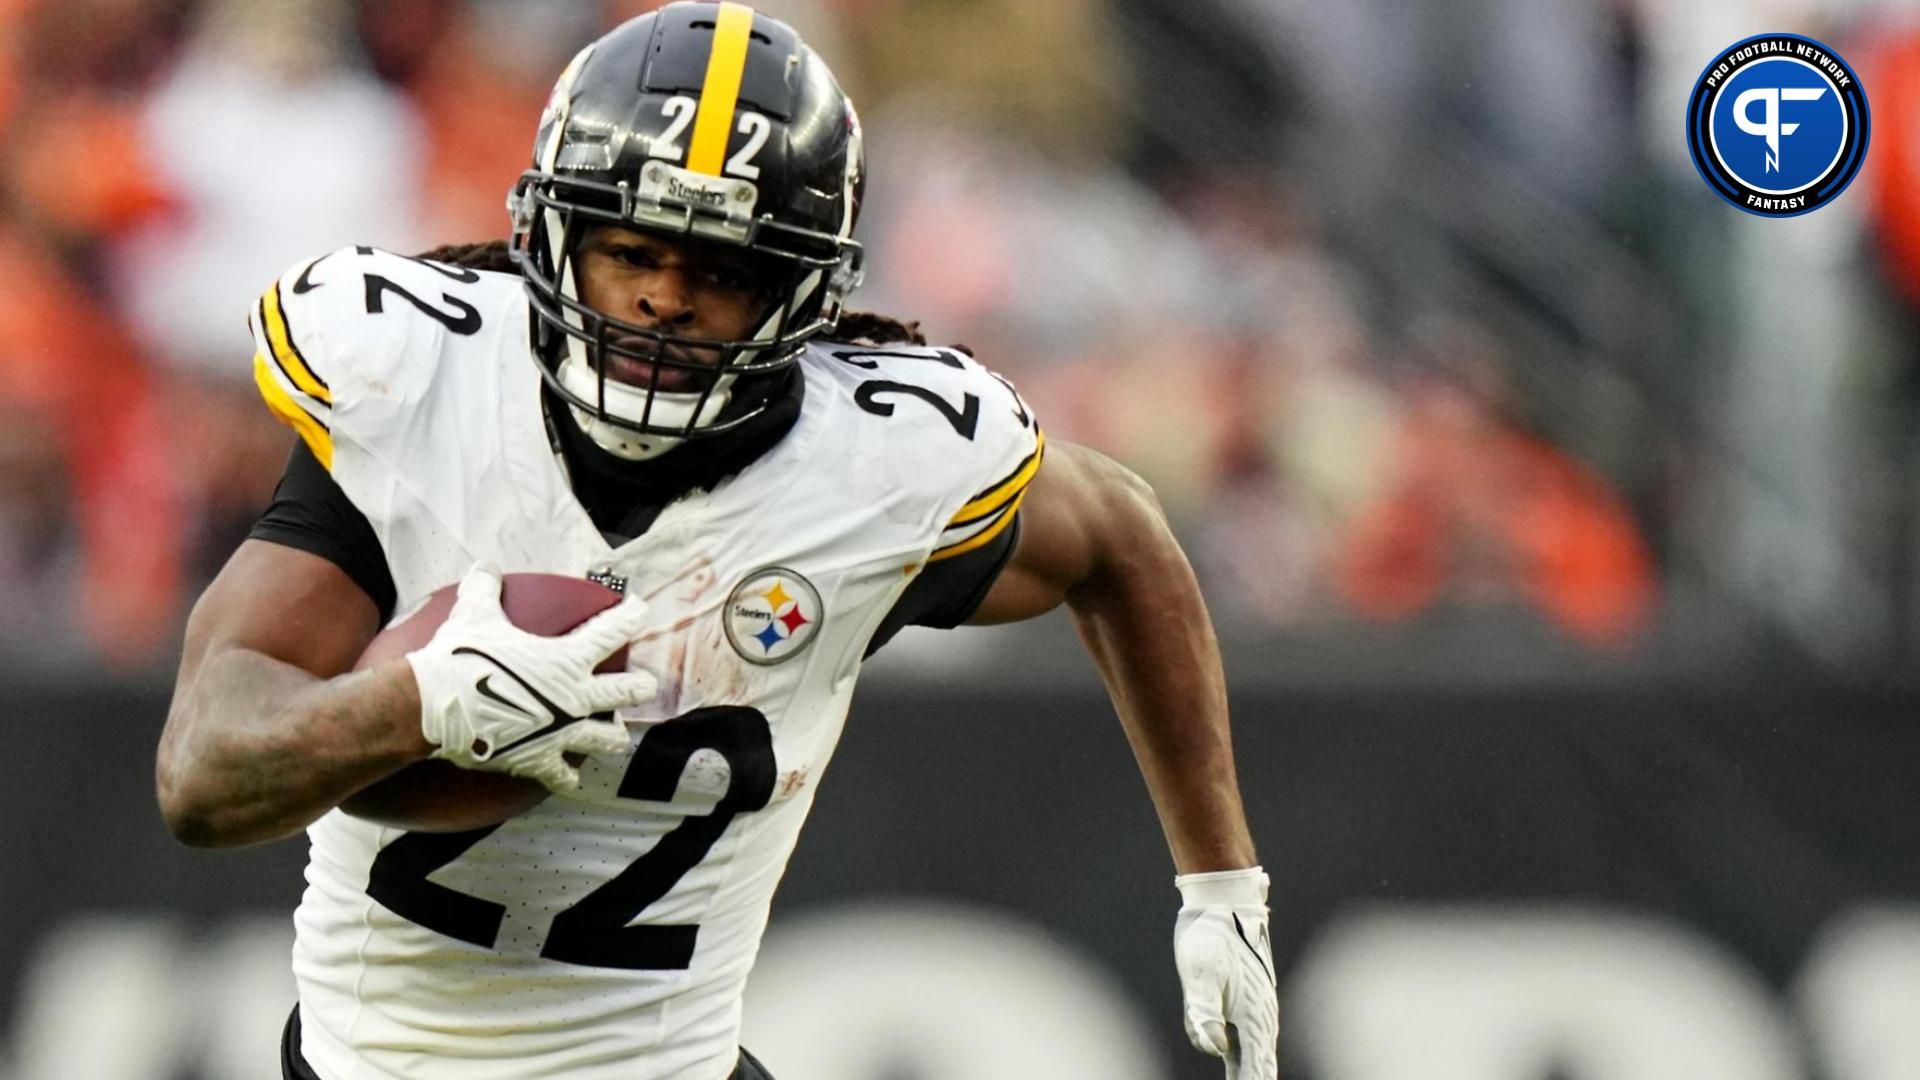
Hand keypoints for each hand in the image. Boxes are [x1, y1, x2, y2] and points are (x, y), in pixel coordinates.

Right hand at [406, 563, 658, 790]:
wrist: (435, 707)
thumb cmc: (460, 658)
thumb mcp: (474, 614)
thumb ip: (486, 589)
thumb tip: (485, 567)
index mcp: (568, 660)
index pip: (613, 632)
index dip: (631, 618)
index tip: (641, 610)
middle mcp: (576, 698)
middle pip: (627, 692)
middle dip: (640, 687)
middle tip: (646, 684)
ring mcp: (563, 733)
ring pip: (608, 739)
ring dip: (613, 735)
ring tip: (616, 734)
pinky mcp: (541, 761)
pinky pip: (563, 776)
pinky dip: (568, 778)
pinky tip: (572, 780)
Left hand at [1174, 866, 1278, 1078]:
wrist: (1221, 904)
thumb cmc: (1210, 936)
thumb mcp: (1199, 971)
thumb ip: (1203, 1011)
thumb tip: (1217, 1047)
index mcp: (1253, 1017)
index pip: (1257, 1070)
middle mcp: (1259, 1019)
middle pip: (1259, 1068)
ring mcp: (1253, 1013)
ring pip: (1248, 1055)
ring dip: (1247, 1071)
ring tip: (1241, 1067)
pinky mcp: (1242, 1005)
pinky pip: (1235, 1038)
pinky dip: (1233, 1052)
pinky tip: (1222, 1044)